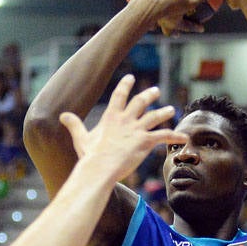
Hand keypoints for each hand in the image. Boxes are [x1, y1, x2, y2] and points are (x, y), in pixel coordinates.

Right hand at [59, 75, 185, 181]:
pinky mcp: (145, 141)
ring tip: (171, 109)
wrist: (100, 167)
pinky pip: (164, 136)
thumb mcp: (80, 138)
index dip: (125, 85)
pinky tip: (184, 138)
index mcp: (111, 117)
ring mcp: (136, 130)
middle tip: (155, 90)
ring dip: (164, 112)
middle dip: (148, 95)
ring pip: (155, 117)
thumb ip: (74, 125)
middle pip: (140, 102)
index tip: (130, 78)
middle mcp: (125, 120)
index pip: (119, 95)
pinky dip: (175, 136)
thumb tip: (62, 115)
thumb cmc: (90, 155)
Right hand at [135, 0, 212, 35]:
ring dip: (158, 23)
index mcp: (174, 23)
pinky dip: (145, 6)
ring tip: (158, 19)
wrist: (147, 2)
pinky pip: (144, 7)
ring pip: (156, 22)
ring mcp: (152, 16)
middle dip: (174, 32)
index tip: (202, 29)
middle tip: (177, 34)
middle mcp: (163, 22)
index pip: (188, 26)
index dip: (195, 27)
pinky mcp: (142, 6)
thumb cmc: (169, 5)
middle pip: (170, 30)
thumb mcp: (188, 1)